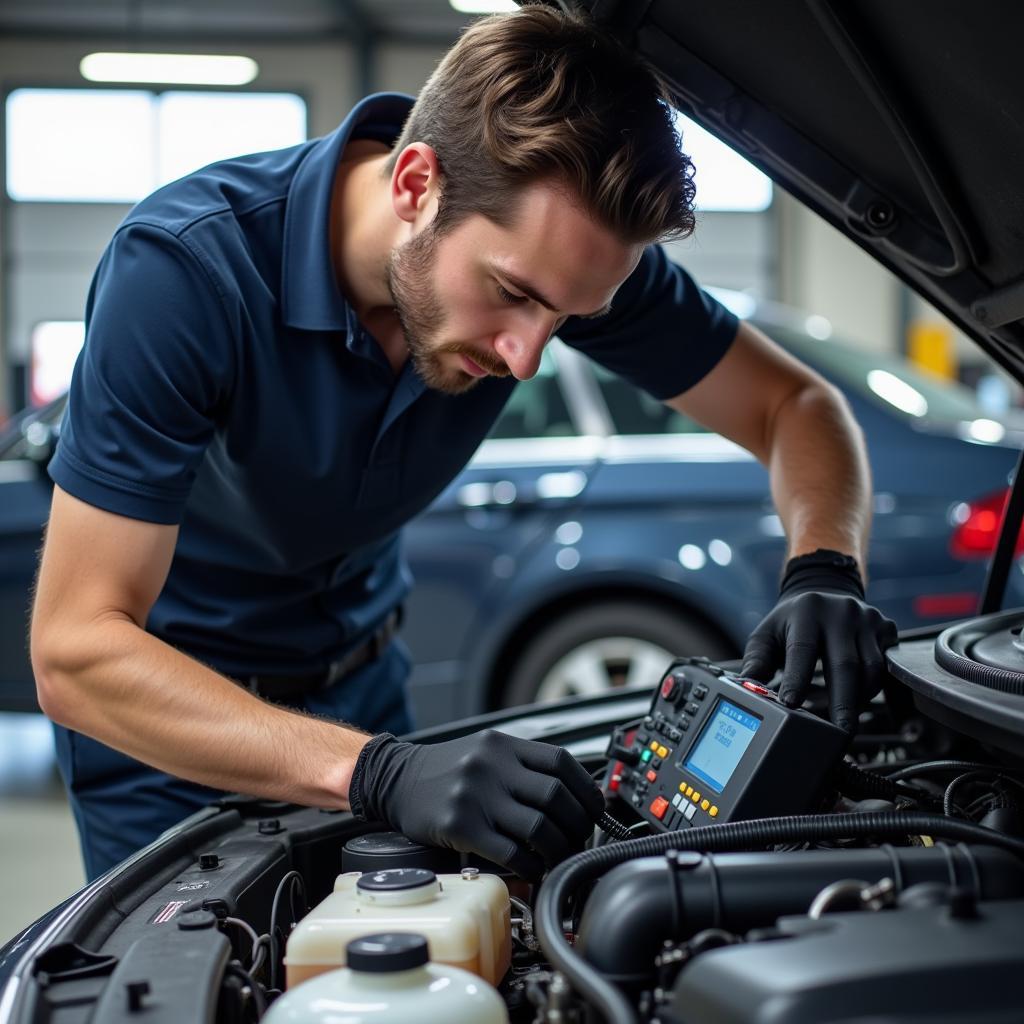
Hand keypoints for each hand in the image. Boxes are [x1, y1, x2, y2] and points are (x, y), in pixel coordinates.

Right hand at [349, 729, 603, 879]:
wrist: (394, 778)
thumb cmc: (445, 769)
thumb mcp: (485, 750)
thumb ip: (523, 765)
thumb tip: (573, 794)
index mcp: (502, 745)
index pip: (562, 762)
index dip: (586, 790)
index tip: (594, 809)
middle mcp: (491, 766)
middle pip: (556, 797)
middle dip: (577, 824)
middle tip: (580, 839)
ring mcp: (475, 796)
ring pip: (539, 827)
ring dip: (559, 849)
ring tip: (560, 857)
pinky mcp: (460, 827)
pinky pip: (510, 852)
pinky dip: (531, 866)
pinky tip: (533, 869)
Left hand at [740, 550, 897, 732]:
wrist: (824, 592)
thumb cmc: (791, 622)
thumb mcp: (768, 633)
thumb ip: (757, 660)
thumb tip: (746, 687)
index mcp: (807, 611)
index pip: (802, 649)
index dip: (797, 679)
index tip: (791, 704)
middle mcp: (841, 612)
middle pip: (845, 664)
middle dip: (843, 702)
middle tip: (840, 732)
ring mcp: (867, 619)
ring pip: (870, 669)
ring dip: (859, 698)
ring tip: (845, 719)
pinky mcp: (886, 628)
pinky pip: (884, 666)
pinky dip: (872, 688)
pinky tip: (858, 699)